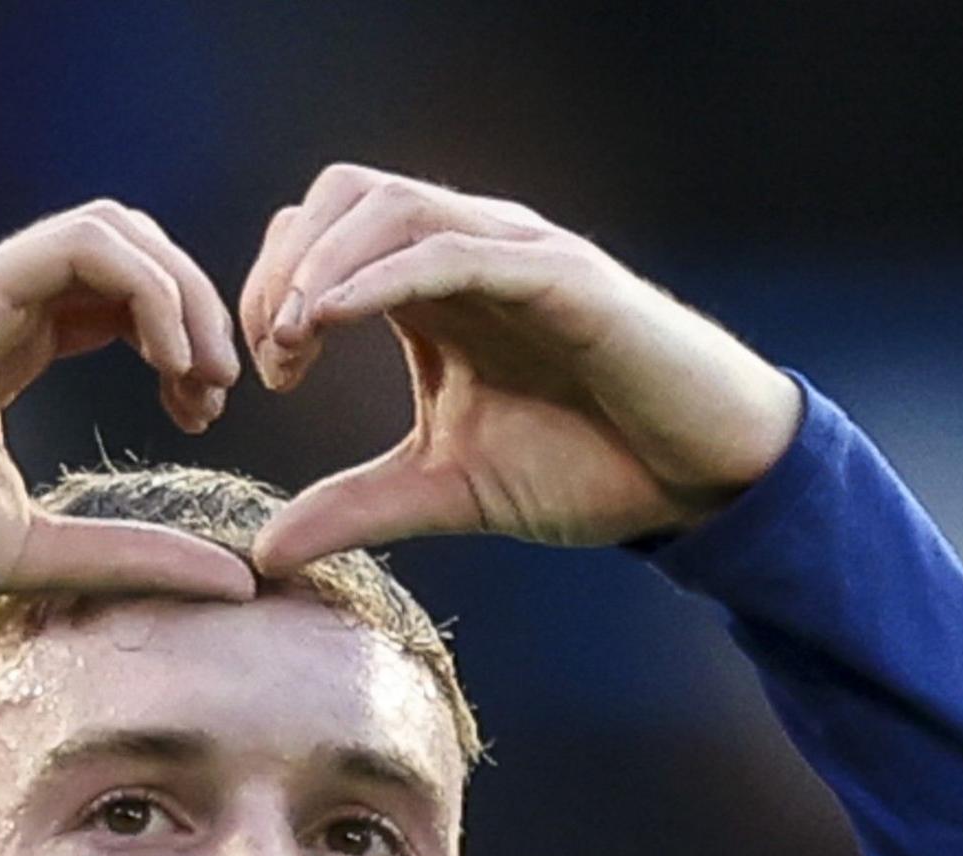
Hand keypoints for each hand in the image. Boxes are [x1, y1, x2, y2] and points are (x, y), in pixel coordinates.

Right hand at [0, 203, 254, 612]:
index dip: (179, 343)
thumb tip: (236, 583)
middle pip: (129, 250)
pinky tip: (169, 360)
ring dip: (181, 292)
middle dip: (195, 306)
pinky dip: (150, 289)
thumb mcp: (37, 553)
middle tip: (219, 387)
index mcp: (3, 347)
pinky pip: (85, 245)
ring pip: (115, 231)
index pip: (117, 300)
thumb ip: (132, 556)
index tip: (202, 415)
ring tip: (202, 374)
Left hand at [234, 166, 802, 573]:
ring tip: (295, 339)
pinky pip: (452, 247)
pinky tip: (335, 319)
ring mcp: (513, 252)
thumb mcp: (446, 492)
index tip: (268, 378)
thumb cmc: (589, 468)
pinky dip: (383, 273)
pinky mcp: (558, 273)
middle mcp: (467, 250)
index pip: (321, 239)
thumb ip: (355, 510)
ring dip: (323, 263)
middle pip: (340, 197)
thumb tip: (264, 550)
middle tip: (274, 357)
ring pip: (389, 204)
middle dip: (283, 267)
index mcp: (432, 288)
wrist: (697, 480)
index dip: (272, 293)